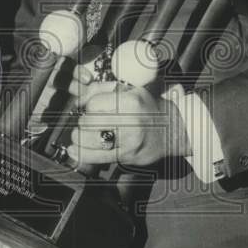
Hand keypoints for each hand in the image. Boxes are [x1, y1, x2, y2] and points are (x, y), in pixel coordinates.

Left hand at [66, 70, 188, 166]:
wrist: (173, 130)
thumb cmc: (148, 108)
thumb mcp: (129, 90)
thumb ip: (101, 89)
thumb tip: (78, 100)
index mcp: (131, 101)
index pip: (93, 104)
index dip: (89, 106)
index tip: (94, 108)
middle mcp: (131, 121)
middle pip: (88, 122)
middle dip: (84, 122)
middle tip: (90, 122)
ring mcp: (129, 141)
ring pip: (88, 141)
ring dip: (80, 138)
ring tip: (83, 135)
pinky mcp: (127, 157)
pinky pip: (96, 157)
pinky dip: (81, 153)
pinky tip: (74, 150)